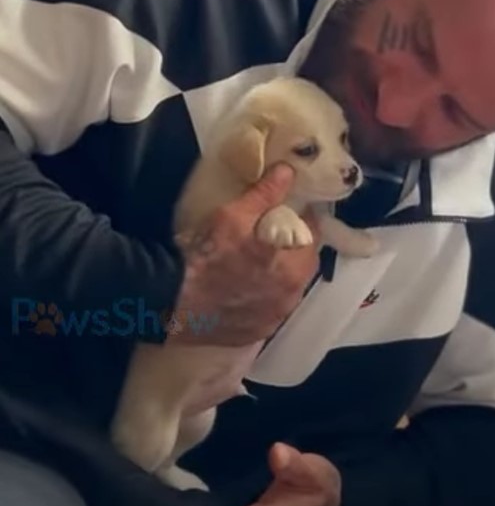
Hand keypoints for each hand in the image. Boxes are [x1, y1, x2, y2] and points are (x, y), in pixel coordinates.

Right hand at [168, 164, 319, 346]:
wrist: (169, 301)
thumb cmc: (205, 255)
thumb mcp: (233, 216)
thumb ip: (265, 194)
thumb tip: (287, 172)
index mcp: (294, 267)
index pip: (314, 236)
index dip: (304, 221)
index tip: (292, 212)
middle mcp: (292, 296)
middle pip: (304, 265)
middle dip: (294, 248)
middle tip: (274, 235)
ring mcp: (275, 318)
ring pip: (289, 288)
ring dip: (281, 274)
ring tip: (259, 261)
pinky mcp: (257, 333)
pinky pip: (270, 309)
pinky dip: (265, 297)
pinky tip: (247, 288)